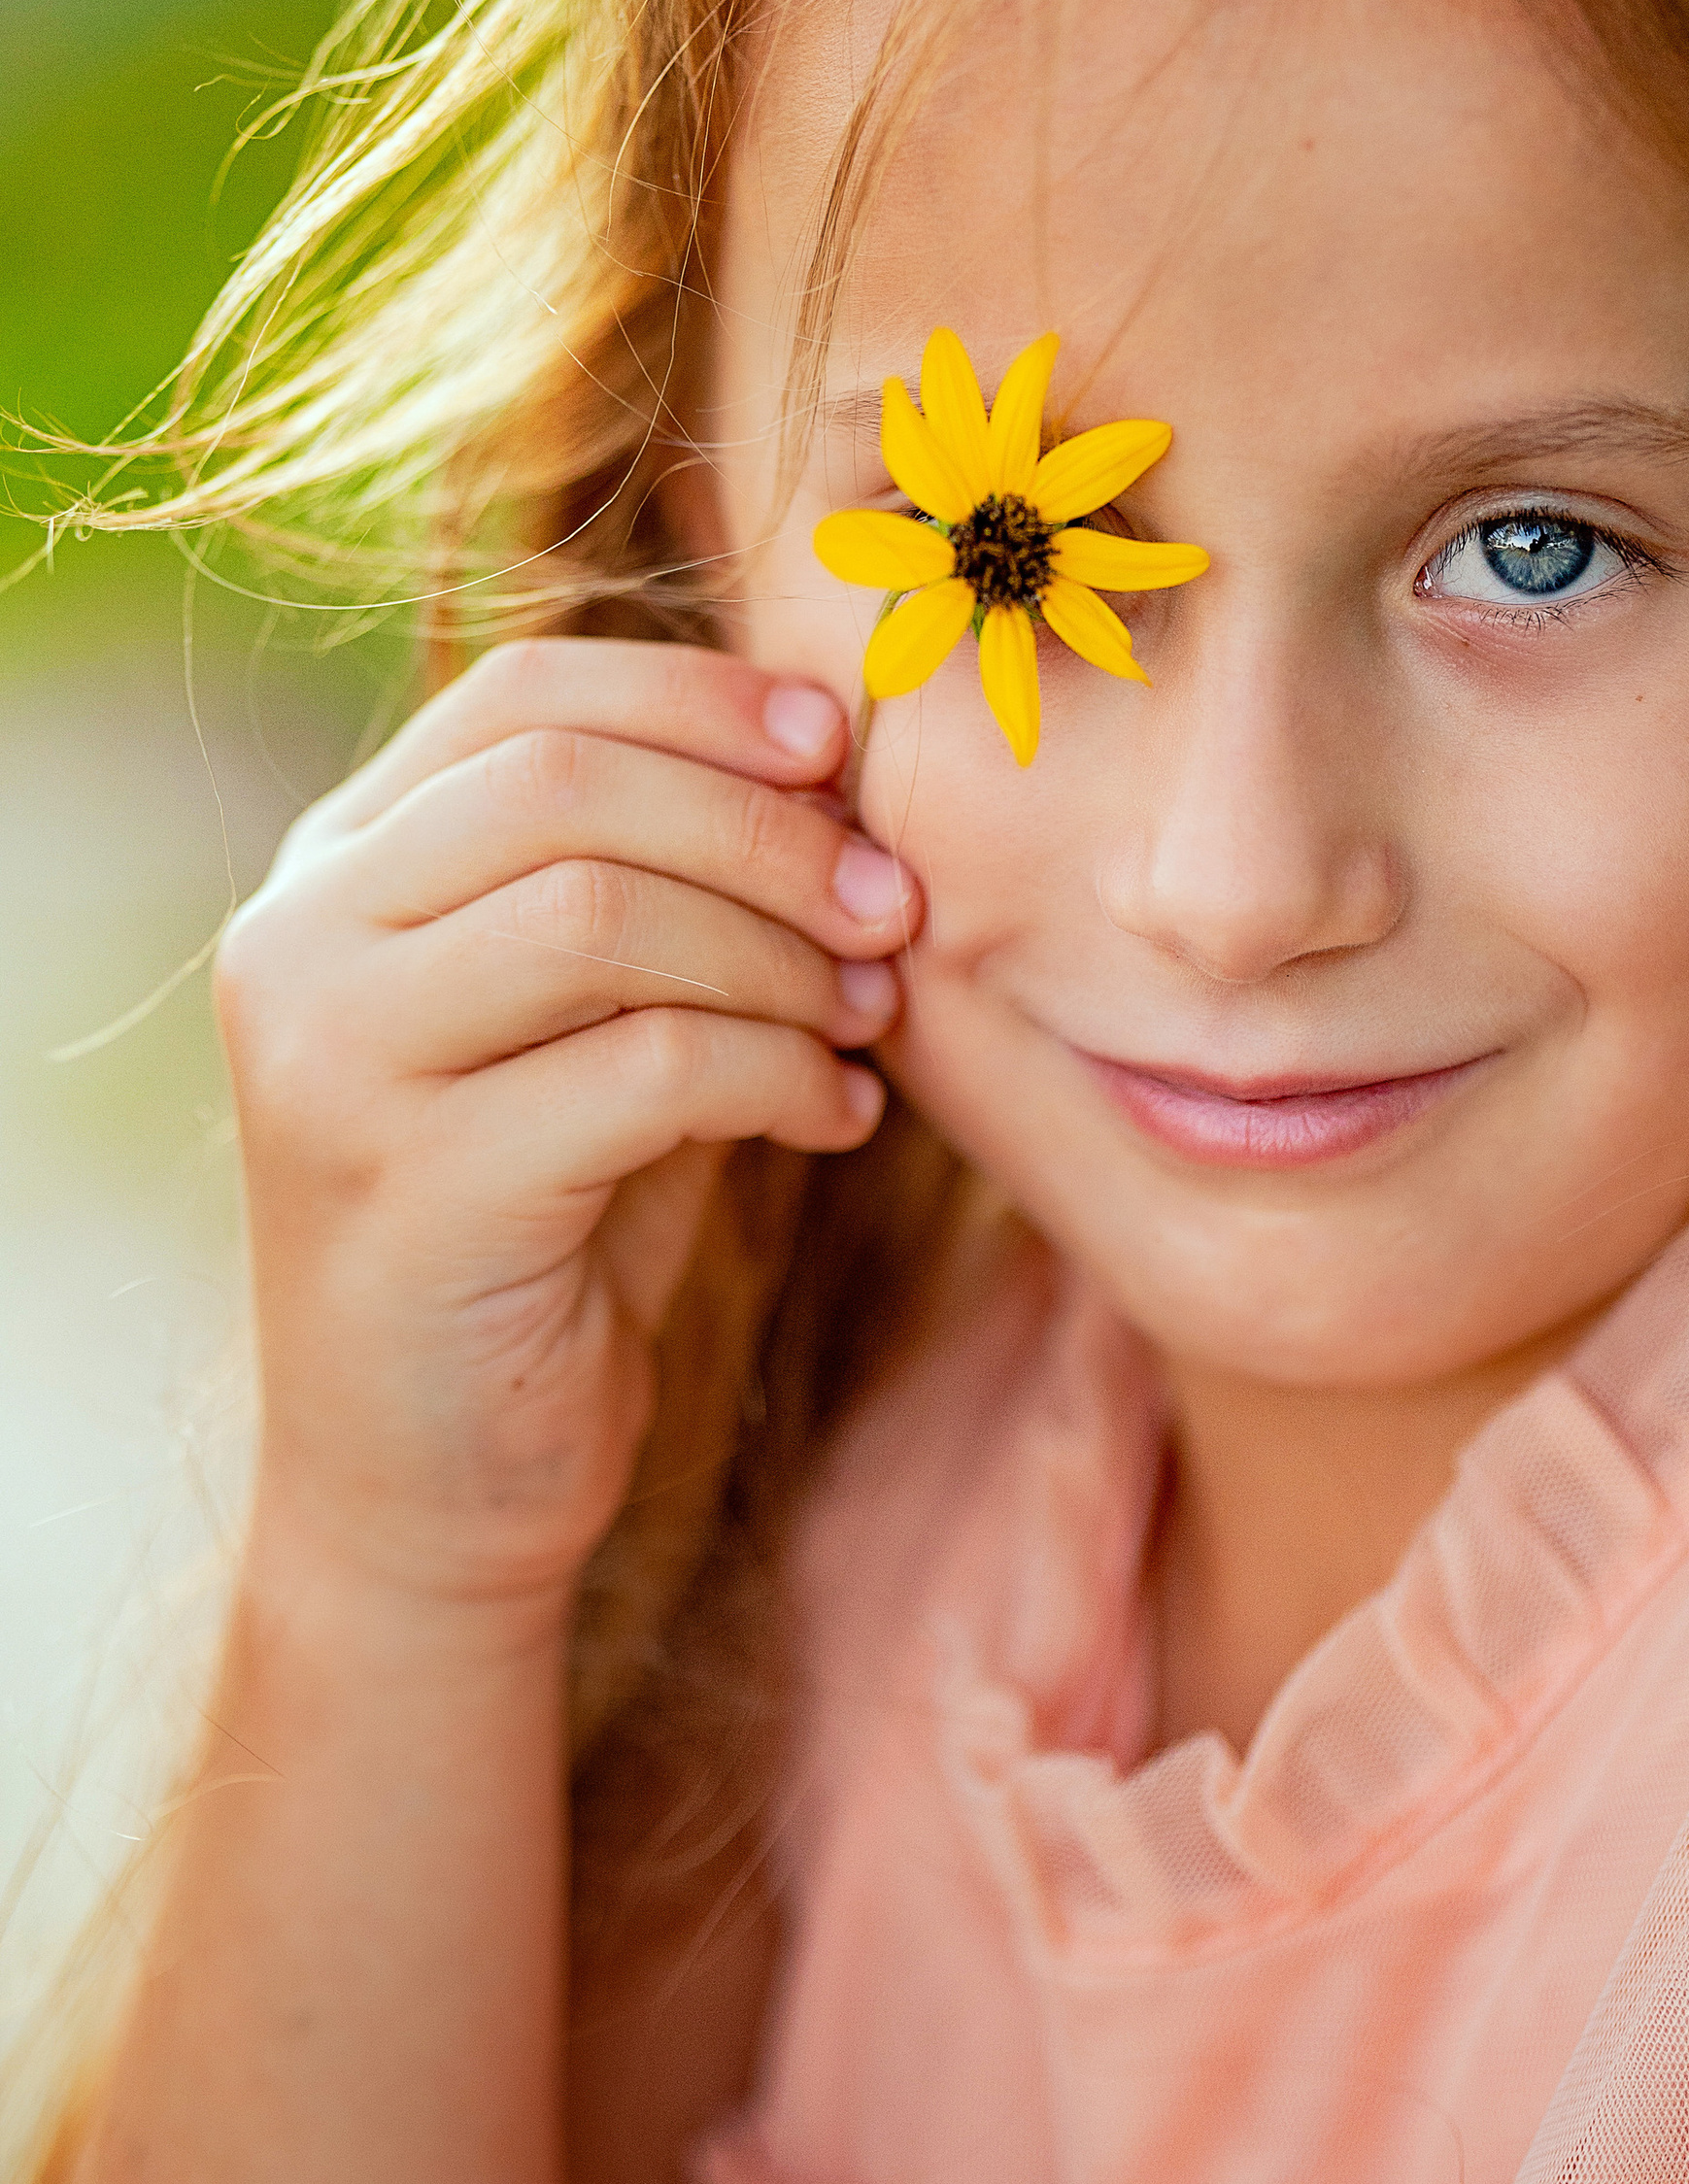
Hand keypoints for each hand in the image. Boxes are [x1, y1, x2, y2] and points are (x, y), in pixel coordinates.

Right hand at [213, 641, 916, 1615]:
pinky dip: (777, 1074)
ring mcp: (331, 1065)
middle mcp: (299, 942)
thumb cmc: (544, 1233)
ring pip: (599, 914)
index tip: (837, 745)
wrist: (430, 1487)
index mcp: (337, 870)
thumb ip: (664, 891)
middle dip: (764, 829)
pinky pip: (641, 1069)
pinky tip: (837, 1118)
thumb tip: (837, 756)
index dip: (700, 699)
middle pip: (566, 784)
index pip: (524, 696)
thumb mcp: (596, 1026)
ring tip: (868, 1017)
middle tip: (894, 901)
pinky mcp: (406, 1191)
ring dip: (779, 955)